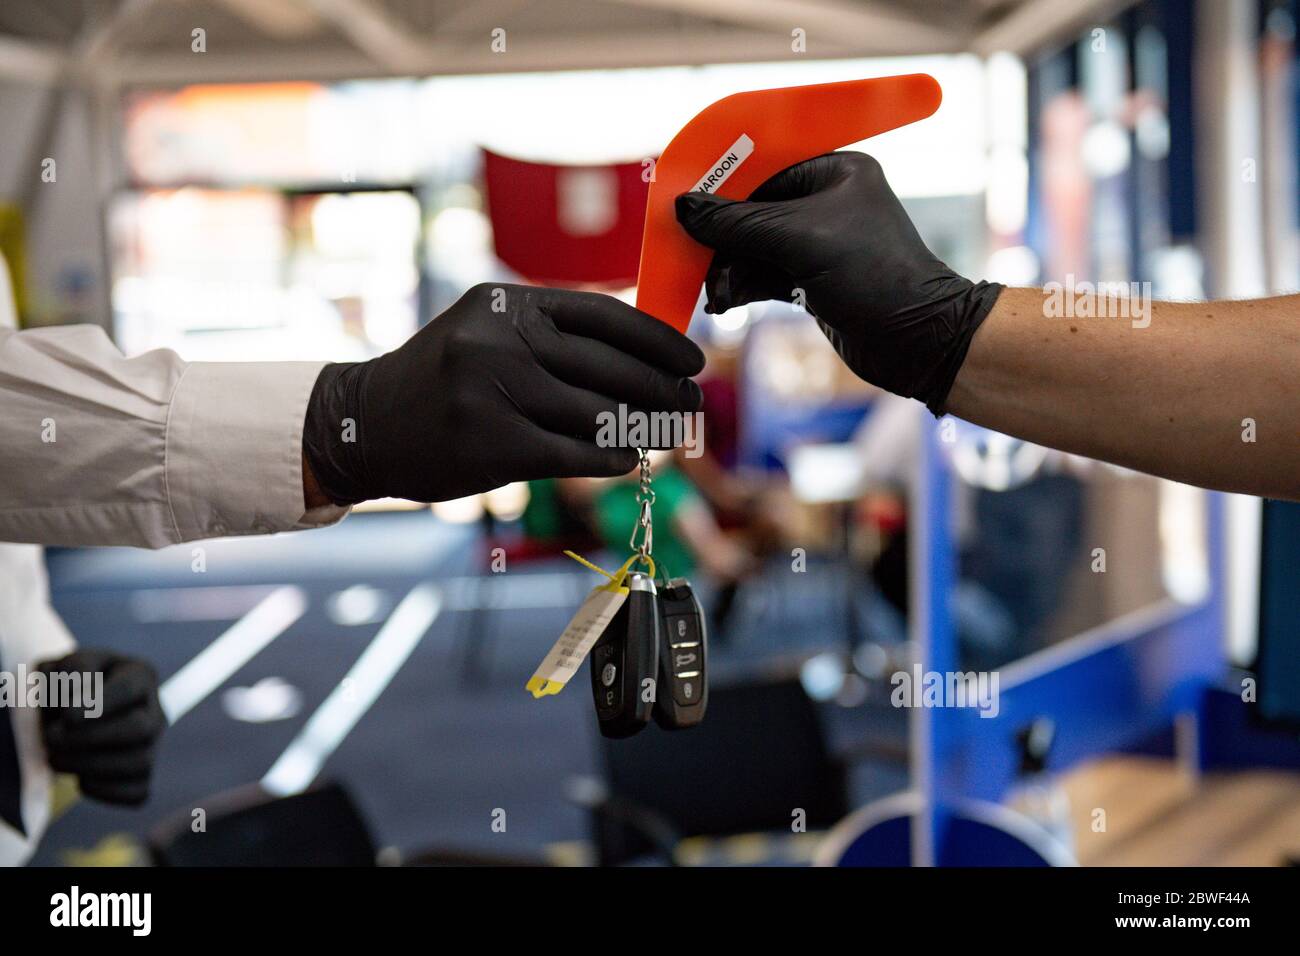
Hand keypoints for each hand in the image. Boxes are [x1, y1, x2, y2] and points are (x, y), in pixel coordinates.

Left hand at [37, 650, 163, 806]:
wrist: (72, 711)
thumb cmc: (70, 685)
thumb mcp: (65, 666)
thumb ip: (70, 674)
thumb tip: (74, 711)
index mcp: (140, 675)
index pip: (130, 688)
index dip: (100, 704)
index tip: (66, 716)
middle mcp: (154, 710)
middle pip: (140, 728)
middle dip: (91, 738)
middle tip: (52, 738)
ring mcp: (152, 745)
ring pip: (140, 763)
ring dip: (89, 765)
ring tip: (55, 758)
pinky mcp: (142, 776)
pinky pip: (137, 793)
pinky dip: (105, 789)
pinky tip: (80, 777)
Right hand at [303, 284, 704, 503]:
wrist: (365, 425)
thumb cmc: (443, 380)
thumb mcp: (487, 333)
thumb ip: (552, 336)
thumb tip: (643, 355)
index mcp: (506, 304)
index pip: (603, 314)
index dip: (656, 339)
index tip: (690, 358)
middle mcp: (499, 341)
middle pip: (607, 365)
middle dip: (661, 387)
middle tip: (692, 402)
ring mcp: (493, 393)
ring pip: (596, 412)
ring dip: (644, 426)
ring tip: (668, 434)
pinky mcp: (491, 445)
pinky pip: (573, 454)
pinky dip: (610, 457)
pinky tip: (628, 457)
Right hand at [674, 152, 1002, 413]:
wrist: (918, 343)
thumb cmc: (877, 278)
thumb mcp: (802, 242)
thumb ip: (740, 224)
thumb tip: (685, 209)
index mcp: (833, 171)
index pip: (762, 164)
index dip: (721, 183)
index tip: (684, 201)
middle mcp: (825, 201)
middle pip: (750, 208)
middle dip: (721, 238)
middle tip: (692, 257)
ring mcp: (816, 243)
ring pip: (751, 247)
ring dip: (727, 269)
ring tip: (715, 293)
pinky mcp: (809, 279)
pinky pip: (761, 274)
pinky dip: (740, 286)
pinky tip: (723, 301)